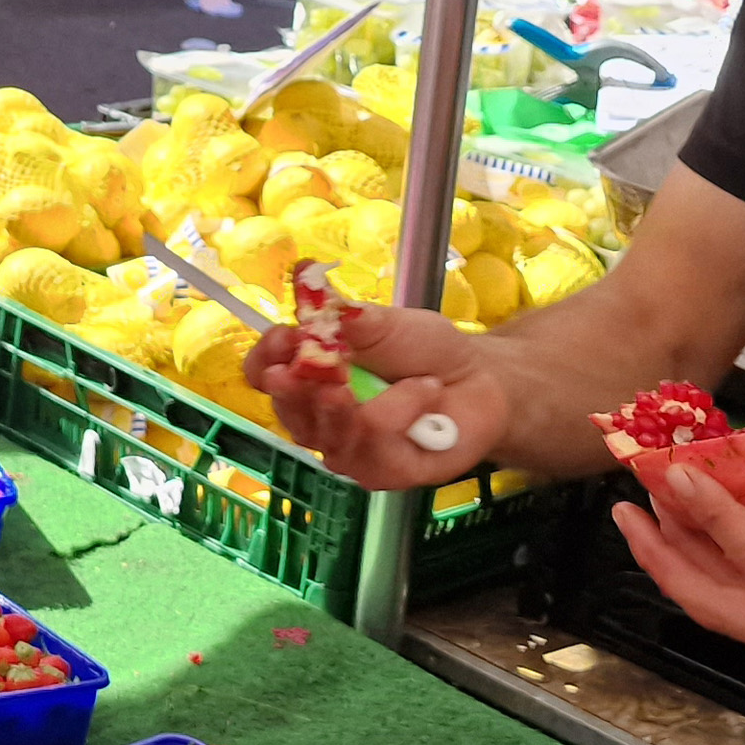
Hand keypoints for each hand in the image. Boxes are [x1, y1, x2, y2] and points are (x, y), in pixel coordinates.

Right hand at [240, 297, 511, 490]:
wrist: (480, 381)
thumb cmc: (425, 351)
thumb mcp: (384, 322)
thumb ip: (343, 310)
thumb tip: (304, 271)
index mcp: (309, 375)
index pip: (264, 373)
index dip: (266, 360)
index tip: (284, 339)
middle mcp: (319, 417)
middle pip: (287, 412)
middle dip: (296, 390)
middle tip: (308, 366)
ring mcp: (348, 450)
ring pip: (327, 435)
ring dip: (353, 405)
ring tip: (384, 381)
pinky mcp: (380, 473)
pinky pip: (374, 448)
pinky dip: (401, 412)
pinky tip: (427, 392)